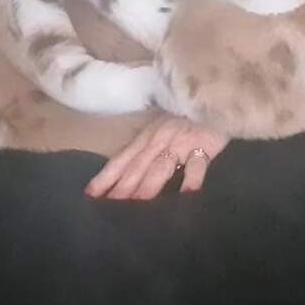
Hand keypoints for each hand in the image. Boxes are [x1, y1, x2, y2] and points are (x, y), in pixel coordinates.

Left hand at [85, 114, 228, 200]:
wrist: (214, 96)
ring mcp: (181, 142)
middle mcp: (159, 139)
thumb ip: (148, 146)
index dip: (106, 176)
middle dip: (123, 187)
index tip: (90, 194)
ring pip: (161, 166)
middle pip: (137, 166)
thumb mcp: (162, 126)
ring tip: (138, 204)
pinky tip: (188, 194)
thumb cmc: (187, 115)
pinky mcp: (205, 145)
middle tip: (110, 208)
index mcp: (147, 136)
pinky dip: (192, 178)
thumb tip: (131, 174)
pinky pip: (197, 164)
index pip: (122, 159)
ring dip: (149, 185)